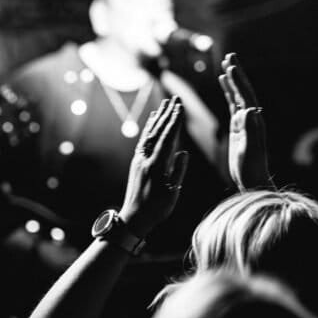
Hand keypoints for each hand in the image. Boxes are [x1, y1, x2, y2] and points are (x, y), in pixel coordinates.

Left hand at [119, 96, 188, 237]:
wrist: (134, 219)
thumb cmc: (156, 210)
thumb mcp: (172, 193)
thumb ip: (178, 172)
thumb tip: (184, 152)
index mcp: (156, 167)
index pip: (167, 139)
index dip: (174, 122)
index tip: (180, 107)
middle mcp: (145, 160)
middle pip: (157, 132)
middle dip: (167, 114)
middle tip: (175, 98)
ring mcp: (139, 161)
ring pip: (149, 135)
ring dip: (157, 119)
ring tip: (164, 105)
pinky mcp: (137, 164)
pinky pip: (144, 142)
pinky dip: (149, 130)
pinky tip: (152, 123)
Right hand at [218, 53, 270, 189]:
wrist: (253, 179)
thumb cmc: (251, 167)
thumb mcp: (250, 149)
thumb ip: (251, 130)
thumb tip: (250, 109)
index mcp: (254, 121)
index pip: (245, 96)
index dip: (238, 81)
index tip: (230, 66)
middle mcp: (252, 117)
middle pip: (243, 90)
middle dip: (237, 73)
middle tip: (230, 55)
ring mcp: (245, 121)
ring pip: (238, 95)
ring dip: (232, 80)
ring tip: (226, 64)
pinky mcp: (239, 126)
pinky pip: (232, 104)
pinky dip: (228, 92)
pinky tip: (223, 84)